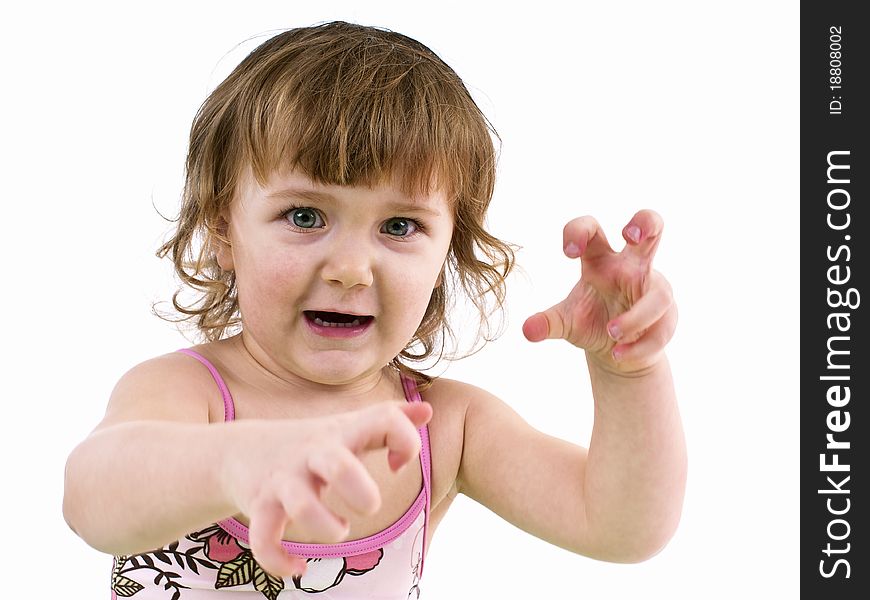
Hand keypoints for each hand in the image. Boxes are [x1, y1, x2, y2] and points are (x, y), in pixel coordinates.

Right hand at [221, 401, 432, 577]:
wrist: (239, 451)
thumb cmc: (311, 443)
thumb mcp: (349, 426)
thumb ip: (391, 418)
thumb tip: (427, 410)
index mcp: (343, 434)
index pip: (385, 419)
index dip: (405, 441)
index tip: (397, 464)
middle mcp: (314, 453)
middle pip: (340, 467)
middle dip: (363, 494)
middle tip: (369, 506)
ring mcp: (285, 479)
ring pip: (302, 507)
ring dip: (327, 529)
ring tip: (339, 531)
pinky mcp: (259, 505)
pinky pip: (264, 538)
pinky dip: (280, 560)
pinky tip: (299, 568)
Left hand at [522, 210, 676, 374]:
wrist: (617, 353)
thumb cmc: (591, 324)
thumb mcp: (565, 323)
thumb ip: (547, 323)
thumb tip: (527, 330)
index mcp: (600, 260)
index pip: (592, 230)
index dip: (580, 231)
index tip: (569, 252)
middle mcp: (631, 266)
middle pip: (649, 226)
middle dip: (645, 223)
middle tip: (629, 235)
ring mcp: (654, 288)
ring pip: (657, 295)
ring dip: (634, 317)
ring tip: (612, 333)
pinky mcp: (668, 315)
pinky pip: (661, 328)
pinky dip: (639, 344)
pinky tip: (619, 353)